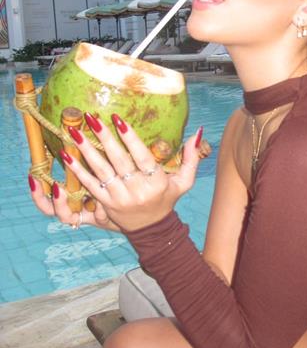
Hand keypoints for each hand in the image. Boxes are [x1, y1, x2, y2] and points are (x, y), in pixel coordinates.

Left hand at [28, 114, 209, 232]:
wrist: (151, 229)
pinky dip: (77, 170)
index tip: (119, 119)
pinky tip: (67, 155)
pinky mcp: (105, 203)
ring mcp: (119, 198)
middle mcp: (137, 190)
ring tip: (74, 132)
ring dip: (86, 150)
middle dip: (104, 137)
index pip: (142, 157)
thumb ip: (191, 158)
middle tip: (92, 118)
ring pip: (101, 170)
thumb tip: (198, 132)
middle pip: (119, 160)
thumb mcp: (184, 181)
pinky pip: (90, 184)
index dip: (130, 138)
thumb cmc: (167, 200)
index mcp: (156, 182)